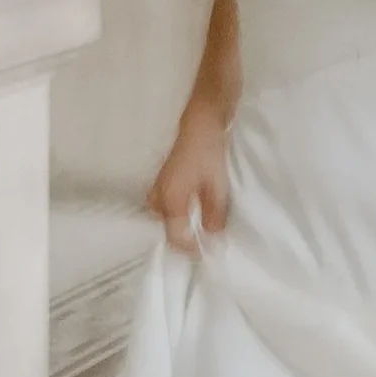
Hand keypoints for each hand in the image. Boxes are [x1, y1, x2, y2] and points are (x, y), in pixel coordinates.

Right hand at [146, 100, 231, 251]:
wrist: (200, 120)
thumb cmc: (208, 152)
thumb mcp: (217, 186)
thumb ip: (214, 214)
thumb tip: (212, 236)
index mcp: (171, 201)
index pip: (175, 237)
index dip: (189, 249)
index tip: (203, 255)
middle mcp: (158, 196)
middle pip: (164, 226)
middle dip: (178, 235)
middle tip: (197, 241)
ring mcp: (158, 185)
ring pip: (161, 213)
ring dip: (174, 221)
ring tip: (193, 225)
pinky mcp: (163, 176)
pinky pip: (162, 201)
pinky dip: (173, 209)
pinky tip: (188, 206)